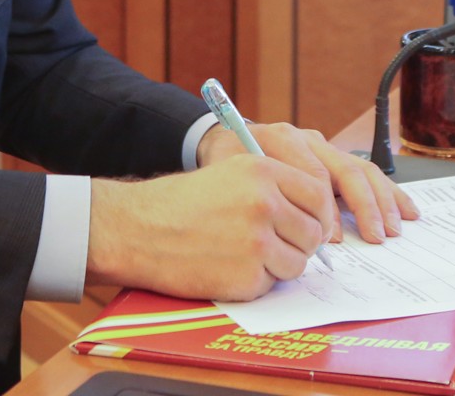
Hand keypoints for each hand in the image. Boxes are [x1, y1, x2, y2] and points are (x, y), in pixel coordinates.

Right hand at [86, 153, 332, 300]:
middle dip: (299, 243)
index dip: (318, 214)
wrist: (136, 230)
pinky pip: (272, 284)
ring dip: (278, 265)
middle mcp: (263, 202)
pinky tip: (227, 267)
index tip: (309, 225)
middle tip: (273, 245)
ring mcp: (257, 241)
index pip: (318, 194)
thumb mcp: (228, 174)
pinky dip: (255, 282)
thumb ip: (273, 188)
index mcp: (261, 170)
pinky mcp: (247, 276)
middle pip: (313, 232)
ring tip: (243, 255)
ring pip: (297, 262)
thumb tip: (316, 217)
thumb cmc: (179, 204)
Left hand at [197, 120, 419, 243]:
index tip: (331, 238)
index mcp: (283, 139)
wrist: (223, 140)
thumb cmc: (226, 164)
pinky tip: (405, 211)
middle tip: (376, 235)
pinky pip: (366, 172)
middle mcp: (308, 139)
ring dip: (382, 201)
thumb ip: (258, 197)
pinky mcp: (334, 159)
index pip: (316, 175)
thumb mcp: (231, 175)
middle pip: (346, 168)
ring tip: (392, 229)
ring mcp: (324, 148)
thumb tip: (293, 230)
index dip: (327, 210)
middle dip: (365, 205)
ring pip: (362, 169)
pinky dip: (388, 193)